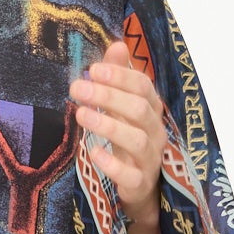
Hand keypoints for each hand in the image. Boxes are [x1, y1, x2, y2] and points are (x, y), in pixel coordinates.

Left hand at [69, 38, 164, 221]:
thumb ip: (120, 79)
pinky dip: (111, 163)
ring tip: (81, 114)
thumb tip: (117, 44)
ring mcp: (150, 158)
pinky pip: (130, 174)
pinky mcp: (140, 183)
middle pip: (138, 108)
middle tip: (77, 88)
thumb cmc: (129, 141)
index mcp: (152, 110)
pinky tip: (93, 152)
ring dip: (107, 125)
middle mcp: (155, 131)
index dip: (120, 76)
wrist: (142, 189)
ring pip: (136, 138)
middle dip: (107, 96)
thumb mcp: (124, 109)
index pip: (143, 86)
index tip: (93, 69)